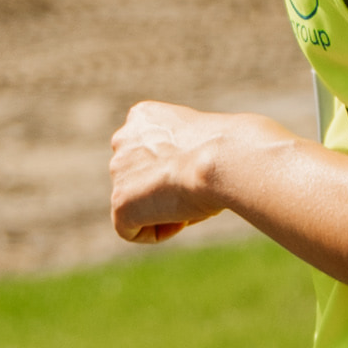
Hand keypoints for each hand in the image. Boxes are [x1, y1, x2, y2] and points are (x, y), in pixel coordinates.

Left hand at [110, 100, 286, 242]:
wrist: (222, 159)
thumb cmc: (229, 149)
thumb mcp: (203, 142)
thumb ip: (183, 154)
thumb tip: (187, 179)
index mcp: (143, 117)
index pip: (150, 154)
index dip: (177, 170)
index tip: (198, 171)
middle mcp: (123, 139)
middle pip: (142, 180)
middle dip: (166, 190)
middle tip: (196, 189)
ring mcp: (118, 171)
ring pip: (139, 205)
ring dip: (165, 209)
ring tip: (191, 198)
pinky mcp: (120, 203)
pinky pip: (132, 229)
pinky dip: (159, 231)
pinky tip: (181, 215)